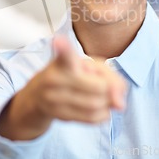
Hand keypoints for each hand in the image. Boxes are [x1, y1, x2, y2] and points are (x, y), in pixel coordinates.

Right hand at [0, 35, 126, 139]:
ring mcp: (53, 97)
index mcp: (64, 60)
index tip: (58, 41)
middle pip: (98, 87)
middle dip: (110, 91)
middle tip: (108, 89)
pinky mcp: (57, 114)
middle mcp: (55, 77)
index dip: (62, 47)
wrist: (38, 95)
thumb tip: (121, 104)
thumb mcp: (88, 67)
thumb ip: (110, 79)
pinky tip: (101, 109)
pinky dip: (102, 115)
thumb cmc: (69, 75)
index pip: (64, 53)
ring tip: (105, 99)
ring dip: (107, 104)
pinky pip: (89, 118)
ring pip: (95, 104)